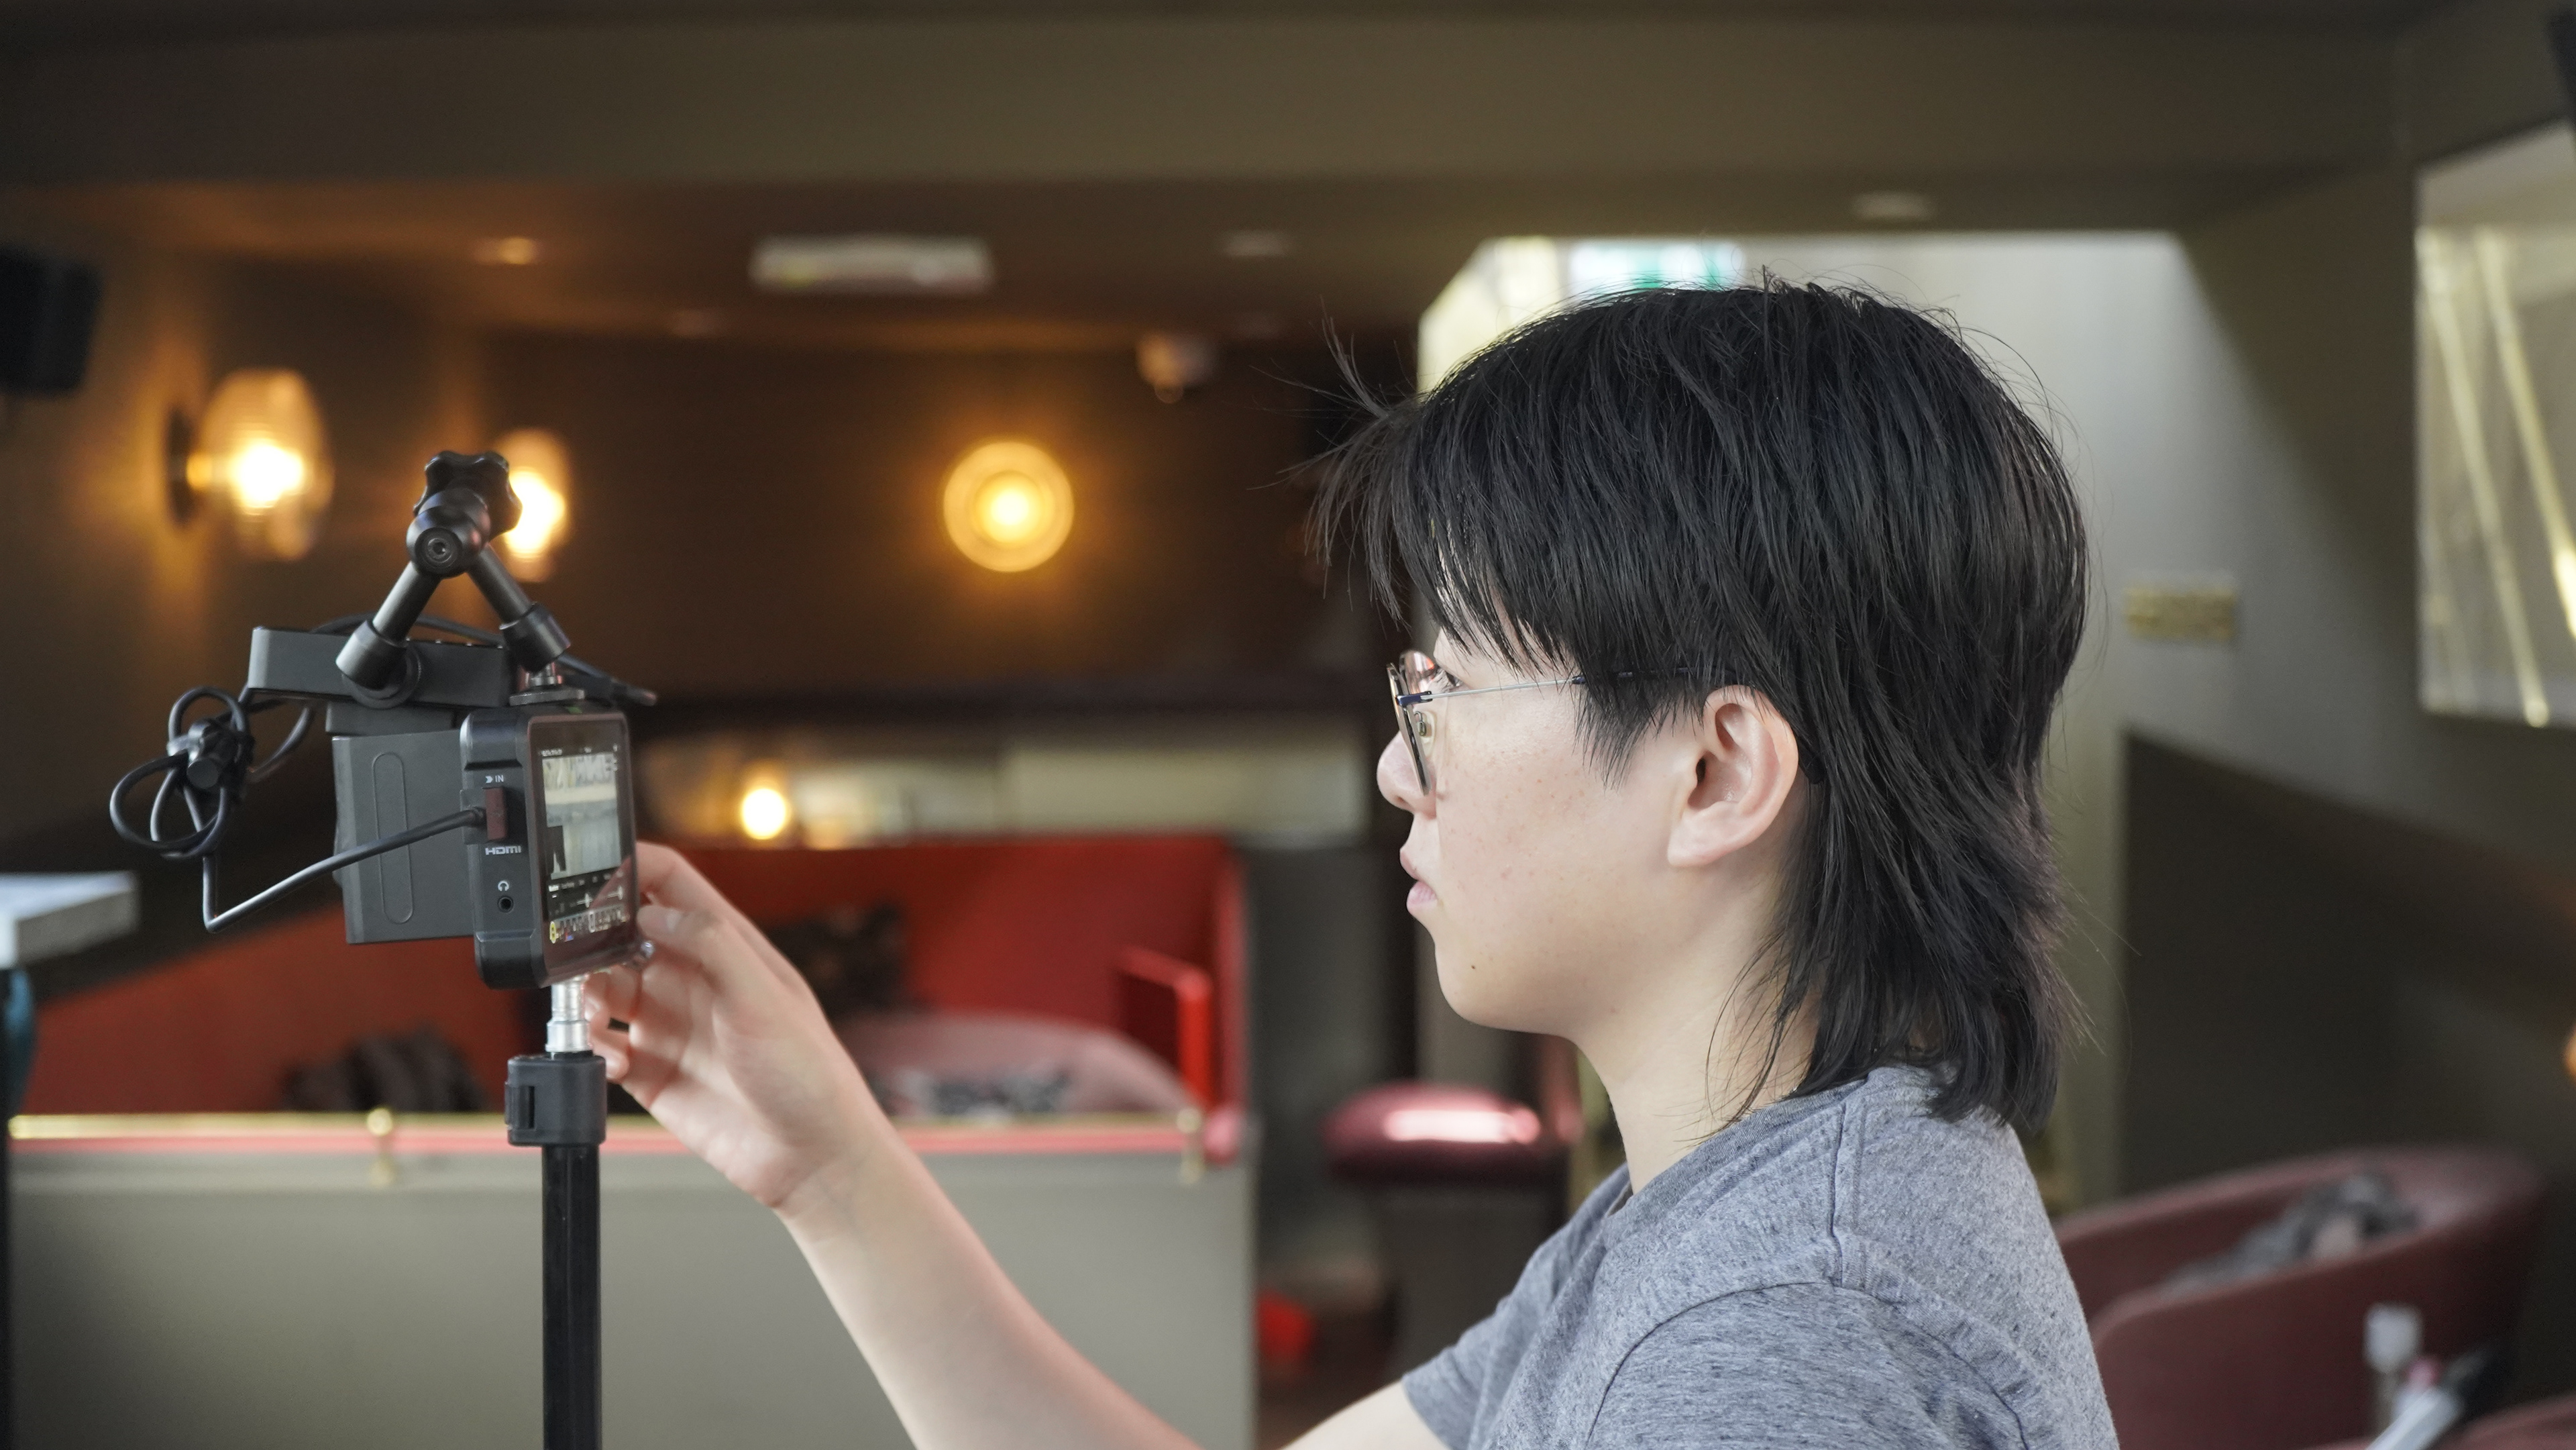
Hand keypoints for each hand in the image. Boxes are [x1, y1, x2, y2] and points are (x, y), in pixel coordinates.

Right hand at [584, 842, 887, 1214]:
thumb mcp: (764, 996)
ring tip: (592, 1013)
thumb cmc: (808, 1072)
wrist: (810, 1156)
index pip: (670, 884)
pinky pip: (601, 1048)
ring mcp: (669, 1025)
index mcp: (726, 946)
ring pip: (603, 990)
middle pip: (621, 935)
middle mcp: (692, 979)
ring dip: (585, 995)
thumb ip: (711, 944)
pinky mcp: (652, 1072)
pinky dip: (591, 1048)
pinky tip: (610, 1059)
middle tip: (572, 952)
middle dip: (590, 937)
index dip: (630, 866)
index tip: (590, 866)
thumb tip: (654, 910)